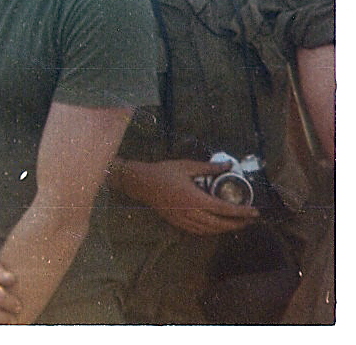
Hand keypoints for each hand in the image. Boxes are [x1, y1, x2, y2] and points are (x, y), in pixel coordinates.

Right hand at [123, 159, 259, 235]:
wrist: (142, 183)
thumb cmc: (164, 172)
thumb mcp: (187, 166)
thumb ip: (209, 168)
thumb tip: (228, 165)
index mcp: (196, 199)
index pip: (224, 209)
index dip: (241, 212)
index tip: (254, 212)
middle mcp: (192, 213)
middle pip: (220, 224)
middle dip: (237, 224)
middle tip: (249, 220)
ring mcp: (184, 220)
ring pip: (210, 230)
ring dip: (225, 229)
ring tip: (235, 223)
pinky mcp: (178, 222)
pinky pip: (198, 231)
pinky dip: (211, 231)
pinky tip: (215, 226)